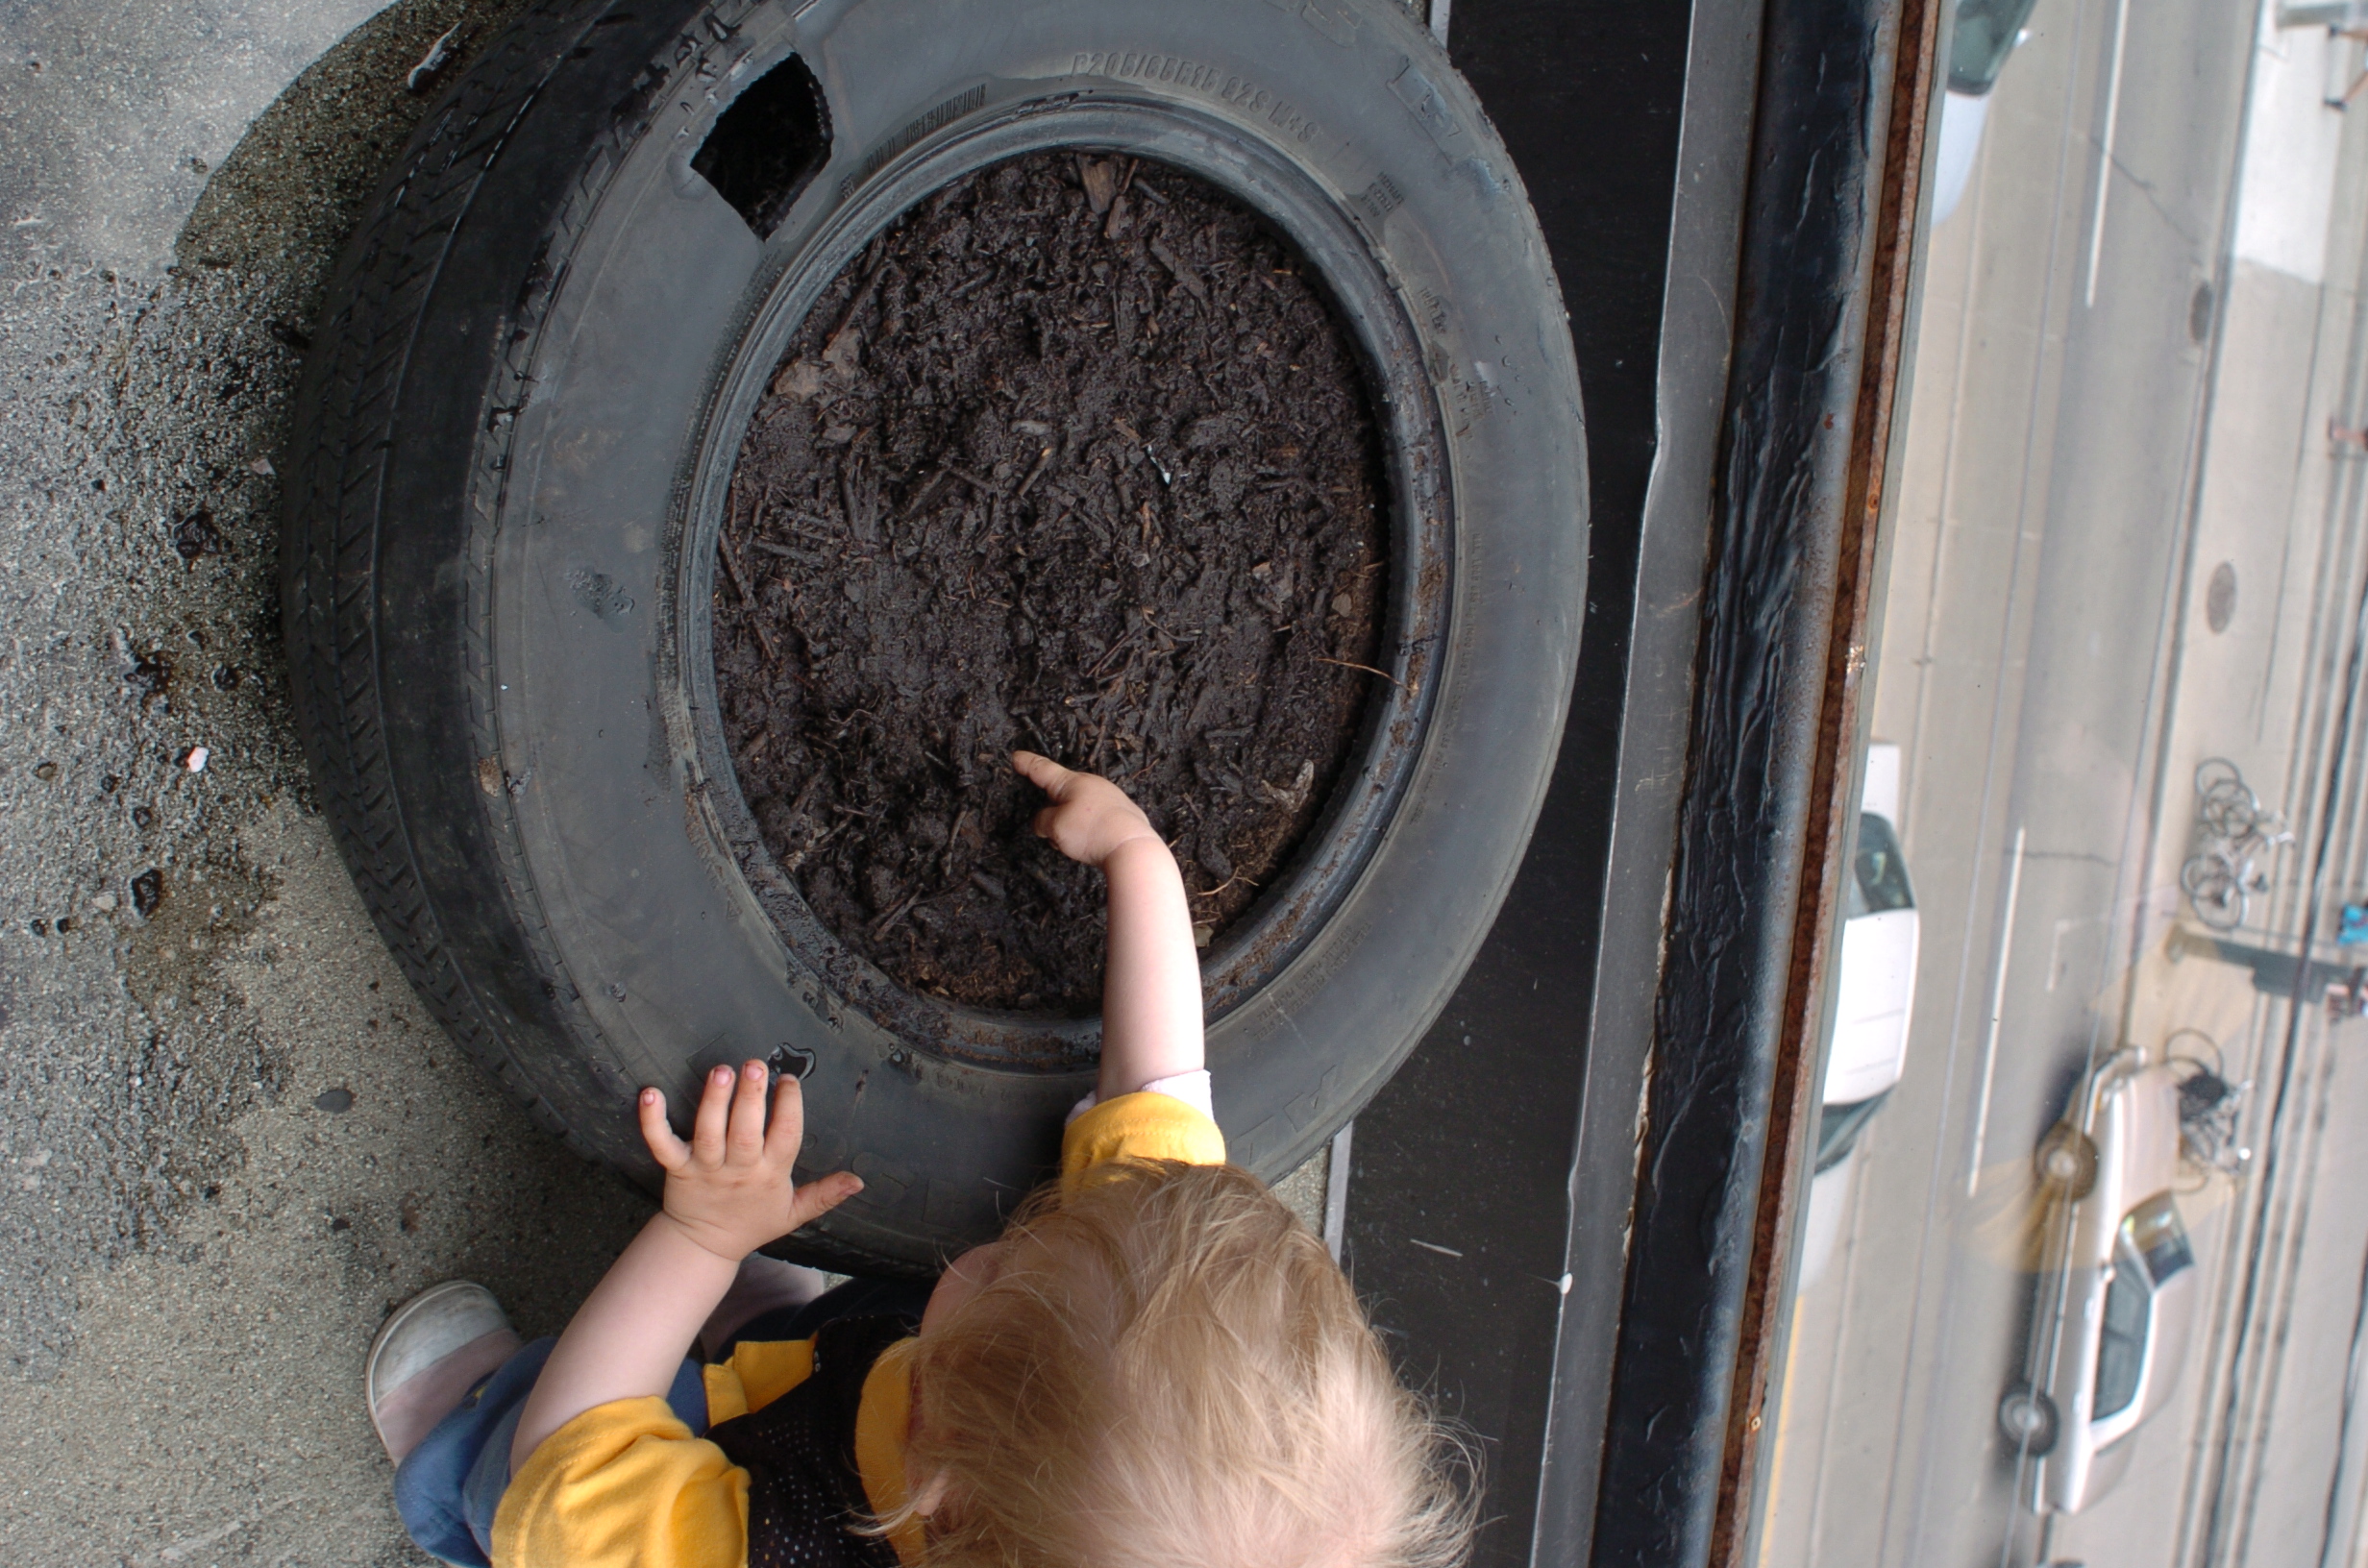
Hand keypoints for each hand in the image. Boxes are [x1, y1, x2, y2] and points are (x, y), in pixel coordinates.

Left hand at [638, 1062, 861, 1261]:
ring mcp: (705, 1169)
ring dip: (714, 1102)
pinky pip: (663, 1145)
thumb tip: (859, 1181)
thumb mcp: (794, 1212)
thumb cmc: (752, 1222)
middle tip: (755, 1065)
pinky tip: (651, 1095)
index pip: (785, 1137)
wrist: (704, 1247)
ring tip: (722, 1072)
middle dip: (751, 1098)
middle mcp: (738, 1170)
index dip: (790, 1107)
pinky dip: (653, 1121)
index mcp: (769, 1175)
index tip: (790, 1080)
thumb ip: (825, 1194)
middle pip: (745, 1132)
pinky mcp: (677, 1169)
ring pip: (709, 1134)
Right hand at [1013, 751, 1161, 867]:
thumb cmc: (1090, 832)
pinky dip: (1086, 827)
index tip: (1016, 756)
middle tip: (1045, 821)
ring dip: (1068, 820)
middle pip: (1062, 790)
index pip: (1043, 769)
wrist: (1132, 848)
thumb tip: (1043, 821)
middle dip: (1051, 803)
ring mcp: (1110, 797)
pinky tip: (1088, 843)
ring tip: (1069, 842)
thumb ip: (1043, 821)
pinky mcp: (1122, 813)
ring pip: (1078, 806)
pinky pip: (1095, 816)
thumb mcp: (1056, 827)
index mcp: (1073, 782)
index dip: (1027, 763)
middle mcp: (1092, 784)